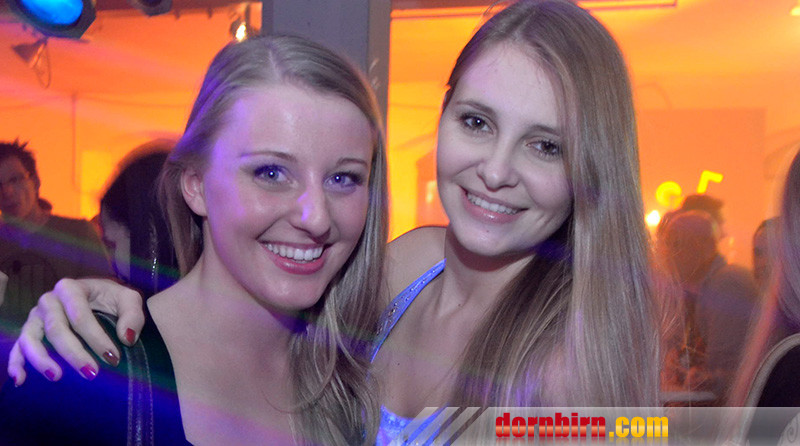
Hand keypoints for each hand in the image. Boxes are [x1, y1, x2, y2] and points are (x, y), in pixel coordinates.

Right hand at [8, 278, 144, 385]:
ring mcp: (35, 317)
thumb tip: (126, 338)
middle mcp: (48, 301)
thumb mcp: (128, 300)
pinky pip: (17, 348)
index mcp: (71, 288)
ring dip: (41, 359)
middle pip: (56, 329)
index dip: (96, 338)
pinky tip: (21, 380)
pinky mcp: (29, 332)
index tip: (113, 358)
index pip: (80, 316)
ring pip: (31, 339)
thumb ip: (132, 315)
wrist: (97, 298)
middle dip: (74, 353)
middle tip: (92, 373)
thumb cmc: (111, 299)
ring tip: (57, 377)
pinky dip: (15, 363)